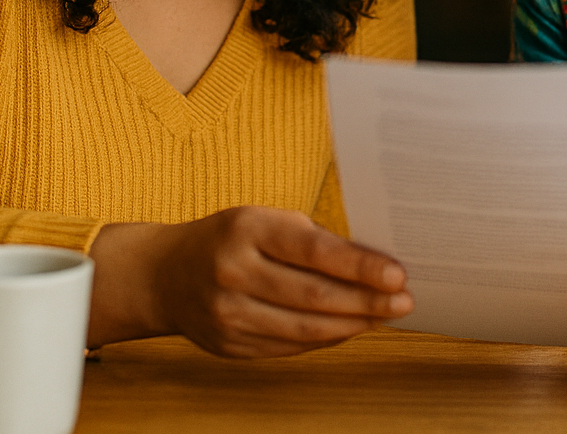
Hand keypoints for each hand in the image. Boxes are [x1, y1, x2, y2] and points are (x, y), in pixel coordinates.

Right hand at [87, 206, 412, 356]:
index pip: (313, 251)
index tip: (396, 275)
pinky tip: (349, 328)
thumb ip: (311, 239)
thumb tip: (373, 264)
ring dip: (353, 324)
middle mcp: (232, 272)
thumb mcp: (263, 219)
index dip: (359, 267)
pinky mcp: (229, 345)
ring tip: (384, 317)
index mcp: (245, 229)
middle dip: (366, 301)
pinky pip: (289, 346)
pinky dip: (325, 338)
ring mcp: (227, 314)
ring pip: (304, 328)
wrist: (163, 275)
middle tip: (403, 302)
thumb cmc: (227, 239)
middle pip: (313, 295)